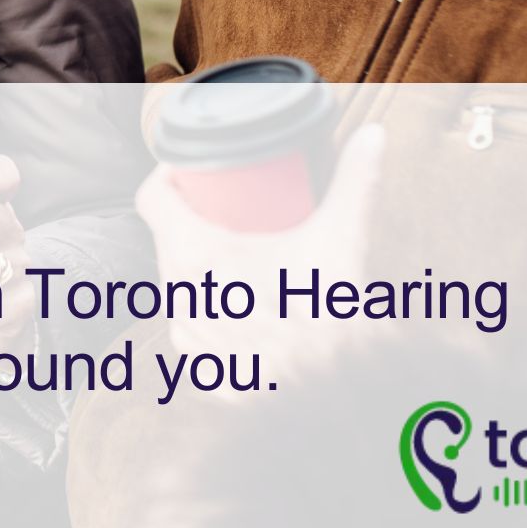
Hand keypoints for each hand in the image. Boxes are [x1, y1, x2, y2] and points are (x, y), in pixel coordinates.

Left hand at [136, 124, 383, 373]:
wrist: (334, 394)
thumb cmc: (329, 314)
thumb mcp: (340, 236)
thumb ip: (356, 179)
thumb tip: (374, 134)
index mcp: (193, 255)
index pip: (152, 199)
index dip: (168, 177)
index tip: (196, 170)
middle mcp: (179, 296)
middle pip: (170, 240)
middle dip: (196, 219)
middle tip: (231, 207)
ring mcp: (190, 339)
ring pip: (182, 288)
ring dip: (203, 269)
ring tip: (238, 256)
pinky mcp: (206, 372)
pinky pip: (197, 332)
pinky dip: (213, 315)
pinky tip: (236, 308)